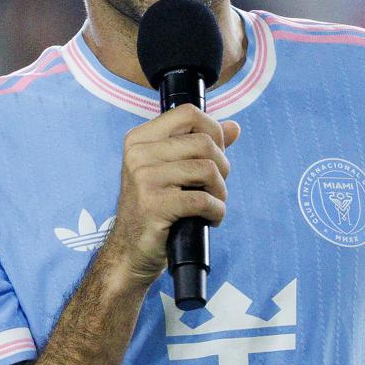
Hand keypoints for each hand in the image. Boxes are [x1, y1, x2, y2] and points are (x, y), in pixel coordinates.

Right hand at [98, 105, 240, 288]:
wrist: (130, 250)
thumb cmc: (154, 209)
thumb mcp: (173, 171)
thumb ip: (201, 146)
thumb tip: (234, 127)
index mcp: (139, 139)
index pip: (188, 113)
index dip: (213, 130)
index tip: (215, 154)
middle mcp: (138, 154)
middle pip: (204, 142)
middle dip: (222, 166)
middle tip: (215, 187)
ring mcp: (143, 179)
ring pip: (207, 170)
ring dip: (220, 191)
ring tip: (213, 204)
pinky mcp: (153, 205)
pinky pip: (203, 200)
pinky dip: (216, 211)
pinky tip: (210, 219)